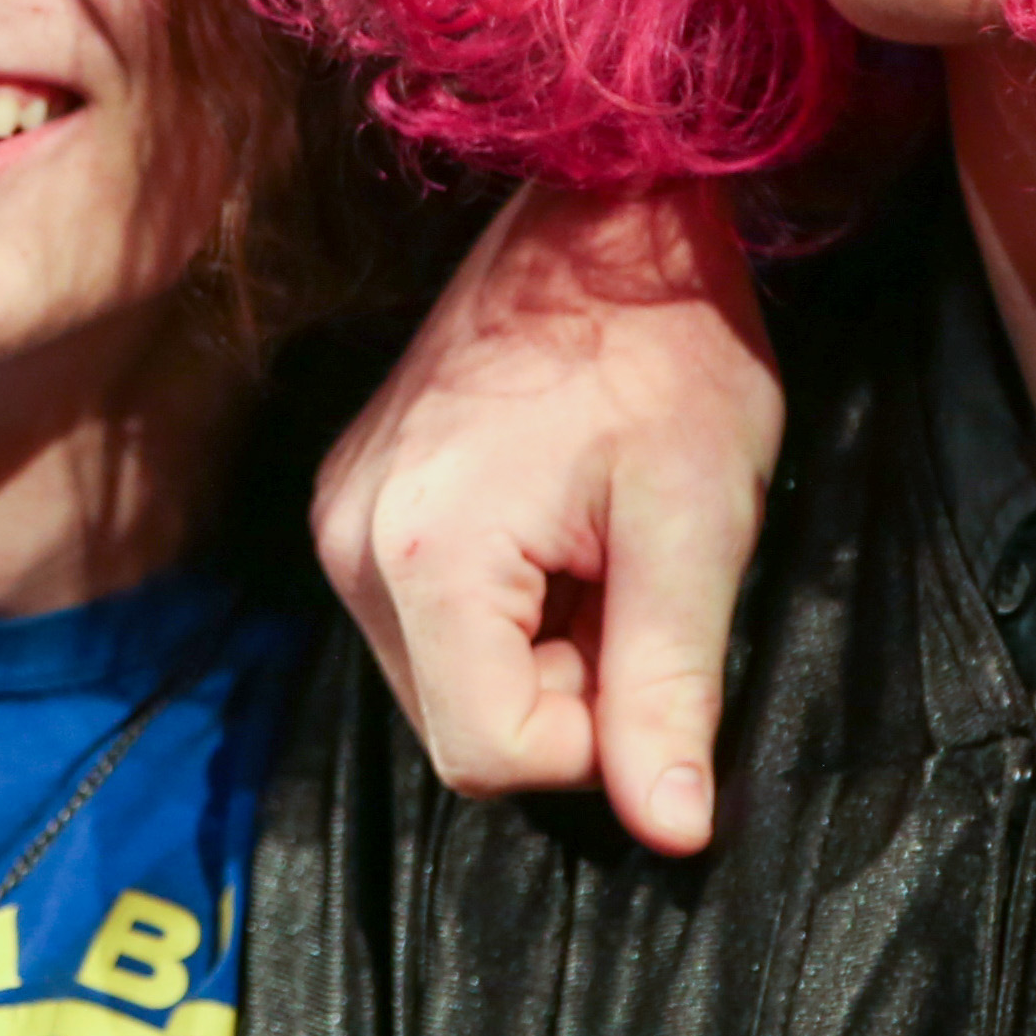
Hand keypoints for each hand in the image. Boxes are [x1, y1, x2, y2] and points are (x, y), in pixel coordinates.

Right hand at [315, 182, 783, 856]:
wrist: (609, 206)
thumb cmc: (666, 345)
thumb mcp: (695, 522)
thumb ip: (671, 685)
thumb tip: (671, 830)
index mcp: (425, 555)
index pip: (494, 756)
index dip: (595, 737)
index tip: (649, 641)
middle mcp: (348, 542)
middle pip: (460, 724)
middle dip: (564, 687)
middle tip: (630, 576)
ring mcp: (340, 513)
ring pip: (447, 676)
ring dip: (538, 645)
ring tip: (596, 540)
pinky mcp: (355, 493)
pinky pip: (428, 614)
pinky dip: (506, 602)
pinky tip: (557, 520)